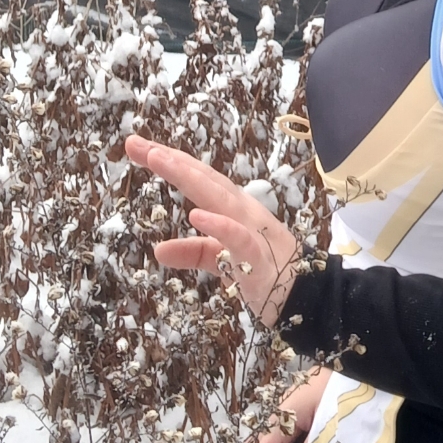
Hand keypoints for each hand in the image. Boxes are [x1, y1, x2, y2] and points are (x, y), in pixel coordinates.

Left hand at [126, 134, 303, 328]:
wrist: (306, 298)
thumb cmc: (266, 272)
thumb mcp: (220, 260)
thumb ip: (193, 251)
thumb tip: (158, 250)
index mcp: (233, 209)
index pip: (199, 178)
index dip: (171, 161)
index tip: (138, 147)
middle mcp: (242, 211)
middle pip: (204, 179)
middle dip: (172, 160)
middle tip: (137, 143)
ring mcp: (252, 231)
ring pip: (218, 198)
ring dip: (189, 177)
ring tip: (159, 160)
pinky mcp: (258, 257)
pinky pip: (238, 238)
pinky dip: (220, 225)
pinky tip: (196, 214)